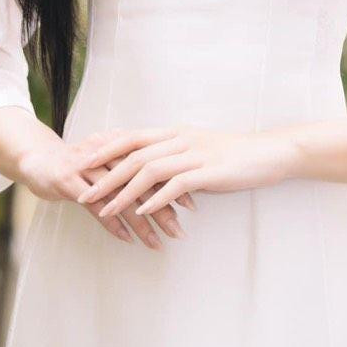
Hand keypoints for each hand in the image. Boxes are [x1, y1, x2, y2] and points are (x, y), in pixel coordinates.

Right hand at [18, 128, 195, 249]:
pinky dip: (112, 223)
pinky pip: (95, 206)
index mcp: (119, 146)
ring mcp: (87, 169)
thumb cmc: (77, 162)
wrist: (36, 157)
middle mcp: (106, 155)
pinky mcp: (69, 183)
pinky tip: (128, 239)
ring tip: (158, 242)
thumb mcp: (106, 159)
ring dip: (142, 221)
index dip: (174, 185)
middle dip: (163, 208)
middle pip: (142, 182)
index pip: (154, 166)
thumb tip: (166, 181)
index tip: (193, 205)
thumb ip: (132, 167)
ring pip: (121, 196)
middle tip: (180, 231)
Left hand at [75, 123, 298, 216]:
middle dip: (102, 173)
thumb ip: (172, 154)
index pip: (129, 137)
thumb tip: (149, 167)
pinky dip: (155, 199)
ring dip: (122, 191)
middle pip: (131, 153)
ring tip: (103, 209)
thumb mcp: (197, 149)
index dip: (102, 148)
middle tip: (79, 190)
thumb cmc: (232, 154)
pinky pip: (175, 185)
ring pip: (148, 170)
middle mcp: (178, 139)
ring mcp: (193, 154)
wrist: (269, 153)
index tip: (78, 160)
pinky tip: (141, 213)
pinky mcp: (207, 172)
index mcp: (173, 132)